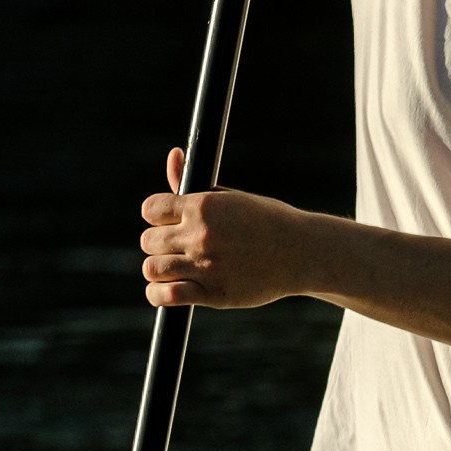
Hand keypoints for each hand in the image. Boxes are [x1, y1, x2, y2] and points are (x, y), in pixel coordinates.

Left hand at [141, 153, 313, 310]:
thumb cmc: (266, 221)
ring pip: (152, 268)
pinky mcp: (213, 294)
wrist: (301, 252)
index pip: (151, 210)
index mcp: (203, 207)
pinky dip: (159, 294)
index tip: (168, 222)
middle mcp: (201, 235)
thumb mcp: (231, 197)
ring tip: (172, 269)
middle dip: (159, 243)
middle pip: (149, 240)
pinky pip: (166, 296)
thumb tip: (174, 154)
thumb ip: (192, 184)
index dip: (157, 216)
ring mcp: (206, 266)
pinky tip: (167, 290)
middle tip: (176, 247)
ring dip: (158, 269)